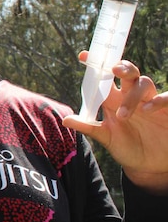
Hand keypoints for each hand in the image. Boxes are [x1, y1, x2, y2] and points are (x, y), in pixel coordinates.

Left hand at [63, 51, 167, 193]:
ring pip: (144, 83)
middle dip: (122, 67)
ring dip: (133, 96)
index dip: (95, 65)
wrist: (149, 166)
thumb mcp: (106, 138)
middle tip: (114, 70)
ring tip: (124, 115)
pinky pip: (167, 97)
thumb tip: (65, 120)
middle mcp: (132, 96)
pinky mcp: (167, 110)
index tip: (83, 55)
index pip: (104, 78)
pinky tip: (148, 109)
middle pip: (128, 72)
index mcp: (114, 100)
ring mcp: (150, 101)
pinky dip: (159, 100)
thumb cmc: (126, 148)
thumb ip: (89, 128)